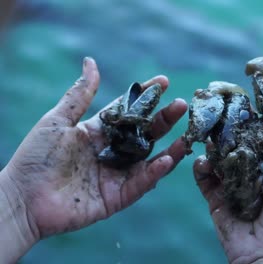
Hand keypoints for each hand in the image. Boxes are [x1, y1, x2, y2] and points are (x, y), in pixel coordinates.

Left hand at [0, 57, 186, 260]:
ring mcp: (117, 174)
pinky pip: (141, 183)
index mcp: (98, 132)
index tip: (163, 81)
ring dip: (170, 147)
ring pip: (150, 159)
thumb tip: (91, 62)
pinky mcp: (117, 197)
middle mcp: (112, 151)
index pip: (128, 111)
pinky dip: (155, 173)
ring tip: (186, 134)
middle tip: (181, 104)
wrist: (22, 198)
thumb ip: (79, 94)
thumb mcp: (57, 120)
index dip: (145, 97)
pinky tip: (167, 159)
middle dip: (164, 119)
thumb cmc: (35, 157)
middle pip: (145, 133)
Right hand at [193, 110, 262, 263]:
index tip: (252, 92)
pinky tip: (204, 162)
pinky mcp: (216, 197)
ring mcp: (233, 182)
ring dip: (213, 141)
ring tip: (208, 128)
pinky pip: (204, 178)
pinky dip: (201, 168)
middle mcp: (253, 169)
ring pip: (219, 155)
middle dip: (230, 123)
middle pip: (239, 140)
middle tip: (220, 103)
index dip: (259, 114)